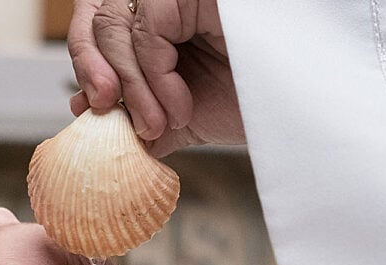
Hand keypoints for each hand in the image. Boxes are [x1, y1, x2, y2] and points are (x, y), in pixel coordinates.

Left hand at [68, 0, 244, 156]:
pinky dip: (154, 77)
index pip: (100, 24)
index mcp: (161, 19)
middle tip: (107, 113)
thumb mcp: (183, 114)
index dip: (85, 62)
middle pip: (100, 19)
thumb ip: (138, 114)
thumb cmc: (252, 101)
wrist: (300, 110)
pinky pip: (148, 30)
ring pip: (118, 25)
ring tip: (159, 124)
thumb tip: (86, 112)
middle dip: (97, 72)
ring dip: (132, 87)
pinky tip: (180, 107)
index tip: (88, 107)